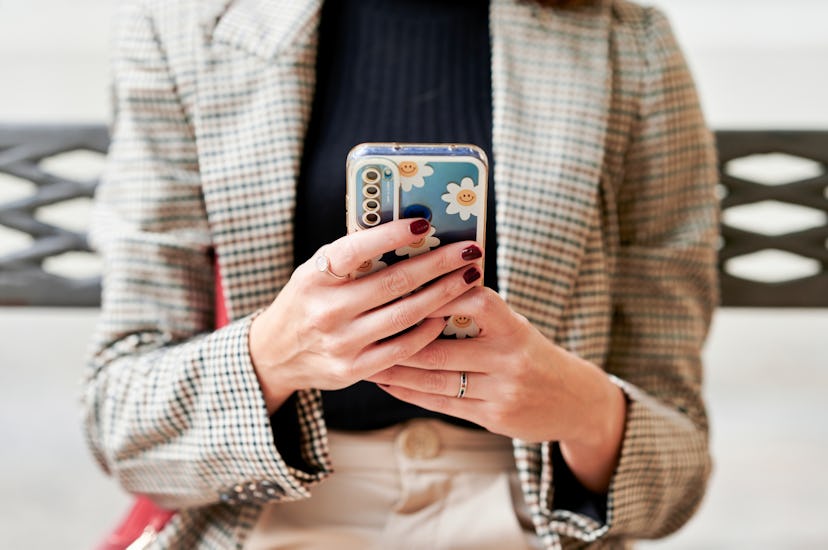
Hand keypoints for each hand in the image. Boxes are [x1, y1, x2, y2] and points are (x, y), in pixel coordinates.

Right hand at [248, 218, 483, 413]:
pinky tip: (446, 314)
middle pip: (394, 282)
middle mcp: (326, 310)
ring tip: (468, 278)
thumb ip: (352, 258)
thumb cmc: (308, 301)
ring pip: (404, 315)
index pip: (357, 249)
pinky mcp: (353, 370)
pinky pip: (402, 348)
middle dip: (438, 264)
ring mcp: (340, 343)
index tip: (424, 223)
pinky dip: (428, 330)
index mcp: (314, 276)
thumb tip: (409, 232)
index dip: (392, 234)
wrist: (276, 353)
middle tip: (469, 251)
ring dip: (443, 295)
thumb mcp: (316, 272)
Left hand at [367, 286, 626, 492]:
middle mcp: (509, 360)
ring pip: (435, 380)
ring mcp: (501, 392)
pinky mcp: (493, 418)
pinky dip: (409, 393)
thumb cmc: (532, 353)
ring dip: (395, 370)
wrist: (575, 401)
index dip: (436, 295)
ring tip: (366, 358)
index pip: (473, 302)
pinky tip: (388, 382)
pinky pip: (441, 404)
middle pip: (440, 349)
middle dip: (398, 340)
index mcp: (514, 328)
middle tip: (365, 328)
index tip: (400, 287)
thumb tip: (423, 289)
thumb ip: (478, 313)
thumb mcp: (515, 327)